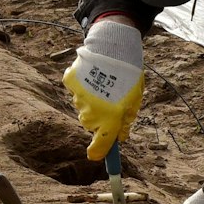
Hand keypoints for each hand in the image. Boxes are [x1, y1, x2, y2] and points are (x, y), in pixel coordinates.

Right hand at [62, 17, 144, 160]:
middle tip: (110, 100)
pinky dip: (83, 85)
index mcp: (110, 119)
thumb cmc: (129, 76)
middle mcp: (92, 112)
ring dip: (91, 99)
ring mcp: (78, 98)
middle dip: (99, 117)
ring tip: (104, 82)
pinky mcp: (70, 83)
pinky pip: (76, 90)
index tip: (95, 156)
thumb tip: (120, 137)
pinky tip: (92, 74)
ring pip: (83, 106)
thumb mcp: (134, 101)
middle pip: (91, 124)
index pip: (100, 145)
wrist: (114, 47)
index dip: (98, 153)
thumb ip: (126, 121)